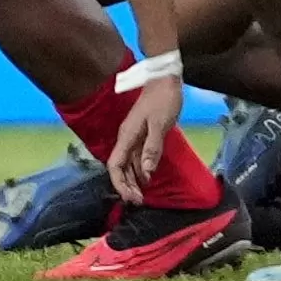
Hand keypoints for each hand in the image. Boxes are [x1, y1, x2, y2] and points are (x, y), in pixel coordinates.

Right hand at [105, 70, 181, 202]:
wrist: (165, 78)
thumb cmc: (163, 99)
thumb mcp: (160, 124)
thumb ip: (152, 148)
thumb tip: (146, 173)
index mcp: (127, 136)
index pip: (115, 165)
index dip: (120, 184)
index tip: (132, 197)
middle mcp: (127, 138)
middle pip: (119, 168)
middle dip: (126, 186)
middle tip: (139, 202)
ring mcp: (134, 136)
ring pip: (128, 164)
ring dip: (133, 180)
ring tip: (142, 195)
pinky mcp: (143, 134)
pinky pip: (137, 157)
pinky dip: (140, 170)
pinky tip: (147, 178)